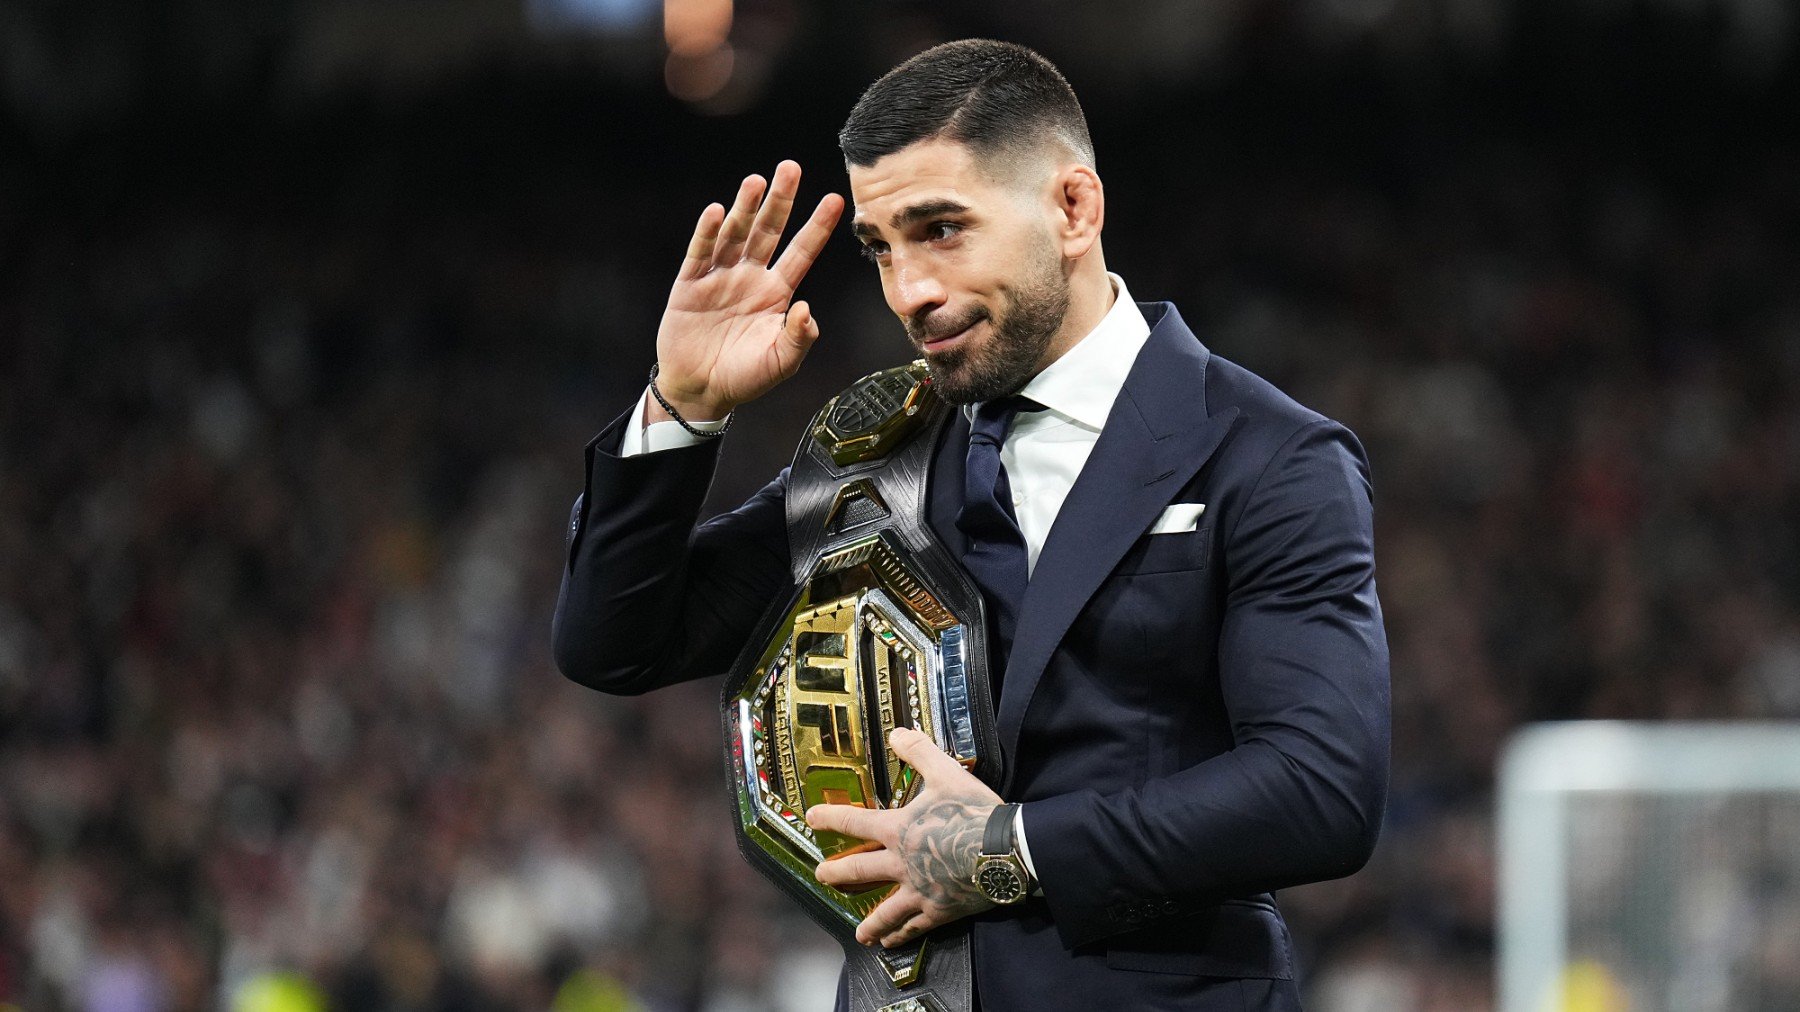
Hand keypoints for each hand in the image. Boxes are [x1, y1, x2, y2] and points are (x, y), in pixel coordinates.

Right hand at [652, 161, 844, 419]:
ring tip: (756, 182)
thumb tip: (807, 310)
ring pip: (735, 234)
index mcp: (776, 292)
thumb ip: (799, 338)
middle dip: (780, 200)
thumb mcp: (781, 362)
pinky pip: (701, 253)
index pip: (801, 252)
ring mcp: (720, 277)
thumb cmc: (745, 377)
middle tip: (790, 167)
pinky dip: (708, 232)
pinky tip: (716, 211)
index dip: (817, 226)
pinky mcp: (690, 284)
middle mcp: (750, 277)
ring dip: (745, 208)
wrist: (701, 390)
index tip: (835, 199)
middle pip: (769, 231)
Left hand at [806, 726, 1004, 947]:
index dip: (830, 818)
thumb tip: (896, 733)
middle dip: (836, 873)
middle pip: (859, 871)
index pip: (854, 822)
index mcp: (898, 829)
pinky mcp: (939, 910)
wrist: (1006, 850)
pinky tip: (893, 942)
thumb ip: (919, 753)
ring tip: (859, 933)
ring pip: (885, 911)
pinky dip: (902, 935)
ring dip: (869, 922)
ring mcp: (919, 890)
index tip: (811, 819)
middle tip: (821, 876)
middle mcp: (901, 863)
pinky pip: (915, 926)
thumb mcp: (947, 773)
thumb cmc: (975, 811)